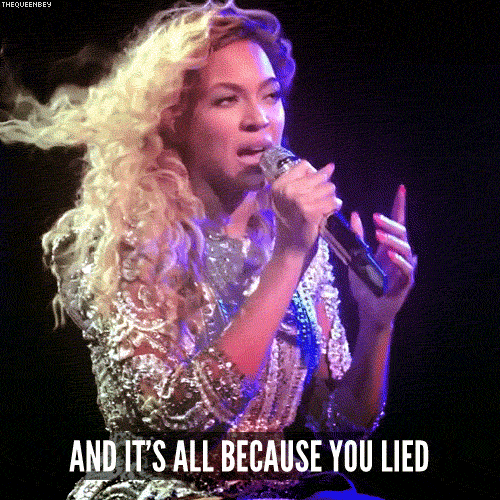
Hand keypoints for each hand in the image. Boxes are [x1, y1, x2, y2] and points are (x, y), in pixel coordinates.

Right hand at [271, 161, 341, 253]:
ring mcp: (298, 201)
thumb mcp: (290, 199)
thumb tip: (330, 167)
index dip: (313, 175)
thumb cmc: (292, 224)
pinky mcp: (310, 212)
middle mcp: (287, 191)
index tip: (310, 189)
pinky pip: (332, 202)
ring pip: (328, 188)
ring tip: (323, 208)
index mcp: (279, 185)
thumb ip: (306, 181)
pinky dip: (334, 208)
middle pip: (319, 176)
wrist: (290, 248)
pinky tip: (327, 214)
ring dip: (330, 198)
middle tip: (318, 202)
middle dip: (324, 188)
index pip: (304, 166)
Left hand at [349, 185, 416, 326]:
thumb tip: (354, 215)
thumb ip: (356, 238)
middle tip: (376, 218)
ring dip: (393, 240)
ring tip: (379, 235)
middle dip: (391, 224)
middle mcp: (399, 256)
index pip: (397, 223)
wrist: (368, 310)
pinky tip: (390, 255)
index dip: (399, 207)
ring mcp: (404, 269)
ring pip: (405, 249)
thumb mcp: (356, 258)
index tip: (401, 189)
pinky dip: (399, 261)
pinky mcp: (405, 283)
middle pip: (402, 233)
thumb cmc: (364, 285)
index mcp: (388, 248)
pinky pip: (406, 270)